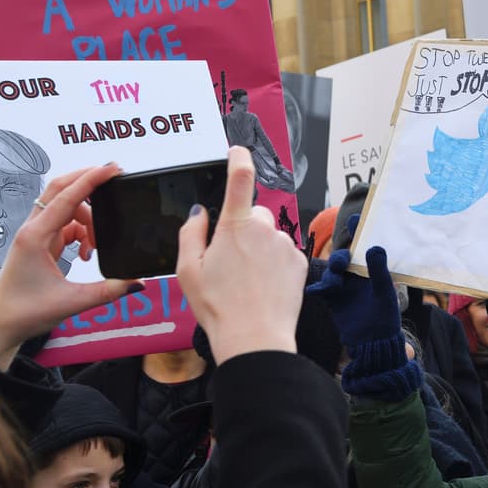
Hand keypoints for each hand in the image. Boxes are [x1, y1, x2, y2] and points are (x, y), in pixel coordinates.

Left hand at [0, 163, 140, 370]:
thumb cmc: (24, 312)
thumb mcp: (73, 302)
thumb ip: (109, 290)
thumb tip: (138, 281)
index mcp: (35, 237)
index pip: (66, 196)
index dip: (91, 179)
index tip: (112, 168)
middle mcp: (32, 230)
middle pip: (61, 189)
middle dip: (88, 181)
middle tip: (114, 177)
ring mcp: (35, 235)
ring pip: (66, 207)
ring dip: (88, 216)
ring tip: (97, 245)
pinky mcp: (40, 243)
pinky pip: (65, 223)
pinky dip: (82, 230)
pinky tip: (88, 251)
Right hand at [178, 146, 306, 363]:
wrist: (255, 337)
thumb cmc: (217, 306)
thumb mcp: (187, 270)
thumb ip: (191, 233)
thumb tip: (200, 212)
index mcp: (235, 226)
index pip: (240, 179)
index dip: (239, 159)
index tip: (238, 150)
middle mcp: (265, 228)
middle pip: (252, 216)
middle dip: (242, 229)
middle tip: (228, 261)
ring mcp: (285, 245)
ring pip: (269, 236)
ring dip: (259, 249)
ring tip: (246, 281)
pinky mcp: (300, 261)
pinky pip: (283, 253)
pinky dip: (274, 263)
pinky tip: (263, 286)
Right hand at [305, 237, 402, 351]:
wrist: (373, 343)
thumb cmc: (385, 316)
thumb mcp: (384, 292)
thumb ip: (379, 271)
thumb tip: (374, 247)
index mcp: (371, 268)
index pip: (365, 245)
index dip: (359, 230)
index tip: (356, 216)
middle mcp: (355, 274)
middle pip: (343, 257)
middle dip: (341, 256)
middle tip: (342, 261)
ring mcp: (342, 286)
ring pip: (332, 272)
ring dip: (332, 273)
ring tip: (335, 283)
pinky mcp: (331, 299)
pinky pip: (321, 290)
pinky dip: (317, 288)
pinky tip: (314, 290)